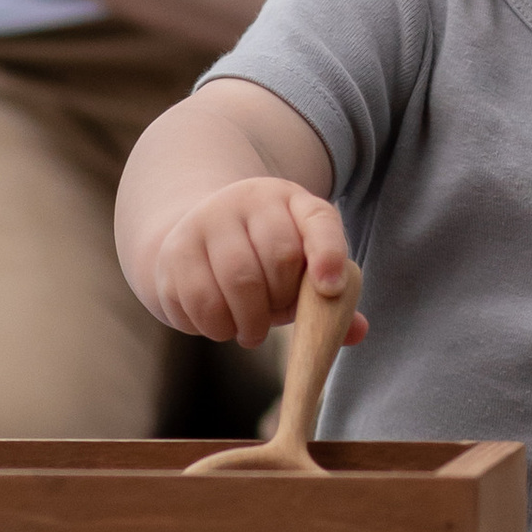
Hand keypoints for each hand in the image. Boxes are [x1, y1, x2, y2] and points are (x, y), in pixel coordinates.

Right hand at [145, 179, 360, 350]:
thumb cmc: (264, 261)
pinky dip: (216, 327)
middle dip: (283, 301)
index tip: (330, 289)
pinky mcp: (174, 252)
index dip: (328, 254)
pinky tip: (222, 323)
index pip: (319, 221)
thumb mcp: (300, 267)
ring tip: (251, 330)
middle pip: (279, 258)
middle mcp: (248, 200)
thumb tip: (357, 331)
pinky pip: (201, 302)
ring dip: (250, 322)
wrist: (197, 236)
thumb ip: (329, 296)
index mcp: (292, 200)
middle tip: (275, 315)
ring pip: (238, 281)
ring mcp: (206, 221)